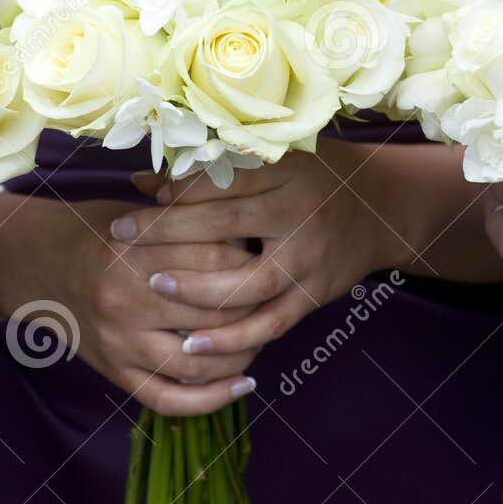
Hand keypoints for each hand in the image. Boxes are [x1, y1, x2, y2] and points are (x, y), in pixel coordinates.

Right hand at [0, 196, 261, 415]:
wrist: (33, 261)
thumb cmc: (98, 229)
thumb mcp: (141, 212)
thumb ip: (192, 222)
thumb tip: (259, 234)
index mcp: (140, 248)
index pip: (221, 261)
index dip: (255, 264)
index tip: (271, 262)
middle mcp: (129, 297)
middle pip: (217, 314)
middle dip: (256, 312)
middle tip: (274, 305)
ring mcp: (120, 339)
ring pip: (199, 363)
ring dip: (241, 357)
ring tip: (260, 343)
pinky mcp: (113, 370)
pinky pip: (169, 399)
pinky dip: (211, 400)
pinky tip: (242, 386)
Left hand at [109, 139, 410, 356]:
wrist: (379, 207)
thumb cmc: (313, 176)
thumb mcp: (273, 159)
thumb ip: (211, 170)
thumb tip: (140, 181)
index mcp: (286, 171)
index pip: (221, 180)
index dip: (177, 191)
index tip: (140, 199)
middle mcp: (300, 213)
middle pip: (224, 225)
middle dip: (168, 232)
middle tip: (122, 237)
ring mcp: (309, 258)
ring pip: (246, 283)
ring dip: (196, 290)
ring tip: (152, 287)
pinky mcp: (314, 294)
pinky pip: (270, 323)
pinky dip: (232, 338)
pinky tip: (194, 345)